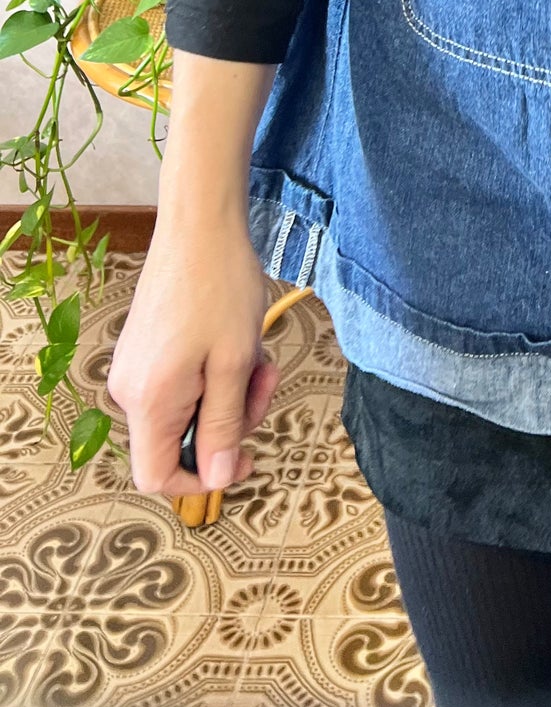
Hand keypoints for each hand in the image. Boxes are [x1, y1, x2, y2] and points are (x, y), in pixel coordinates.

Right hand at [106, 201, 280, 497]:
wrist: (199, 226)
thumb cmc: (220, 288)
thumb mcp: (233, 365)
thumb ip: (222, 427)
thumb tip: (216, 478)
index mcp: (147, 400)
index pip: (156, 475)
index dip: (201, 480)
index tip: (245, 458)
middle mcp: (129, 389)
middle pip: (179, 439)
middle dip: (230, 419)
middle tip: (264, 380)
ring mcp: (136, 366)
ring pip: (188, 407)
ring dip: (229, 391)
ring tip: (256, 353)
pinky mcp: (146, 348)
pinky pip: (183, 382)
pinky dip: (216, 371)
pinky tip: (238, 340)